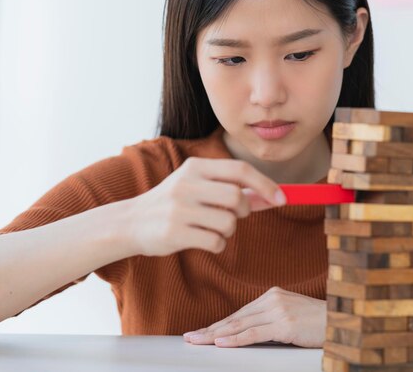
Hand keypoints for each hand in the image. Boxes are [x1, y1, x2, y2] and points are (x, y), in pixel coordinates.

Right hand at [110, 157, 285, 256]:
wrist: (131, 223)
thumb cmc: (172, 204)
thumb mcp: (196, 186)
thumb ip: (228, 188)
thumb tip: (269, 196)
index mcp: (194, 167)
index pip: (240, 170)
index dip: (265, 185)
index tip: (281, 199)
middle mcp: (186, 184)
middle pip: (236, 198)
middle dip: (243, 211)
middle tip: (234, 216)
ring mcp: (179, 209)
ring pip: (228, 222)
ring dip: (228, 230)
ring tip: (211, 228)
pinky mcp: (175, 233)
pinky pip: (215, 242)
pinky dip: (216, 244)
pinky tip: (201, 240)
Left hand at [183, 287, 326, 347]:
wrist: (343, 320)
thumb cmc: (318, 322)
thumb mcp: (290, 316)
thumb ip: (269, 320)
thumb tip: (246, 333)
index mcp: (271, 295)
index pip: (238, 314)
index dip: (217, 324)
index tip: (200, 332)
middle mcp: (272, 299)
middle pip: (234, 318)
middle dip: (210, 330)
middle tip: (190, 337)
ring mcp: (278, 310)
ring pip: (240, 326)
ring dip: (216, 335)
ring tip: (199, 341)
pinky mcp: (284, 324)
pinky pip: (254, 334)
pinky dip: (235, 340)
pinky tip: (221, 344)